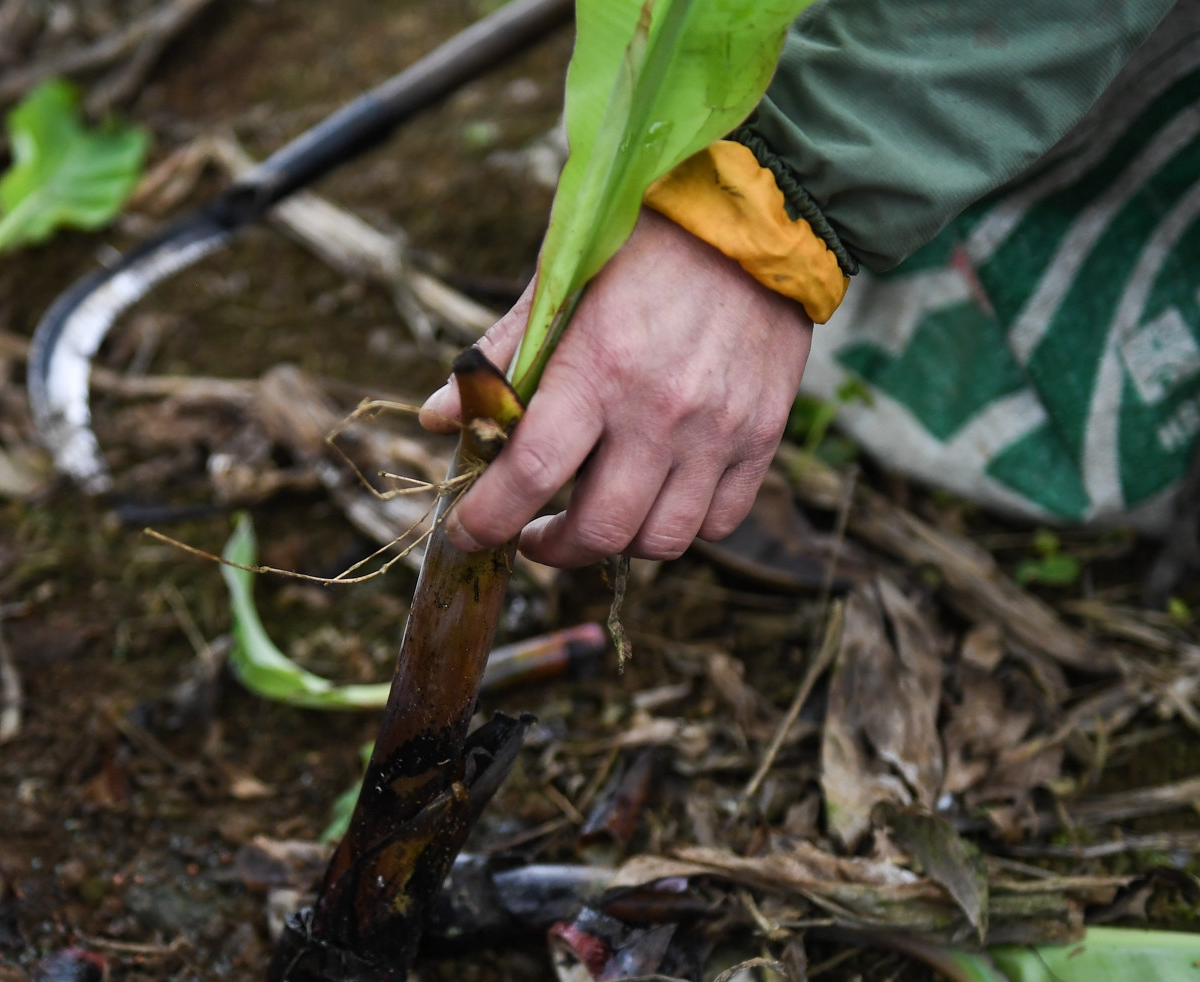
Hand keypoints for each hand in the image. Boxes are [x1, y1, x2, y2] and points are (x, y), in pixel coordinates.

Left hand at [420, 209, 811, 567]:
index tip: (468, 533)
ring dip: (617, 544)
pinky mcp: (762, 436)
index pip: (531, 473)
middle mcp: (661, 409)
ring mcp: (718, 429)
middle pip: (600, 530)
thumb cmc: (640, 246)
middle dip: (553, 549)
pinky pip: (718, 522)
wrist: (752, 214)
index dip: (488, 519)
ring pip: (662, 541)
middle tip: (533, 534)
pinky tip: (656, 497)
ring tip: (596, 515)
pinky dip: (679, 526)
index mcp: (598, 367)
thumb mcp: (558, 285)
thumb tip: (437, 418)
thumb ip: (498, 359)